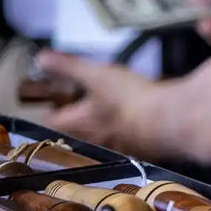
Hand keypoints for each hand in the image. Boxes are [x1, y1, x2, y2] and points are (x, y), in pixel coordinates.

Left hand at [35, 50, 165, 158]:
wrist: (170, 122)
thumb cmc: (128, 100)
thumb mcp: (95, 75)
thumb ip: (66, 66)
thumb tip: (40, 58)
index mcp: (77, 124)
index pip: (52, 120)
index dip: (54, 107)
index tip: (60, 97)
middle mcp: (94, 142)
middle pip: (78, 131)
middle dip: (81, 118)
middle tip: (91, 100)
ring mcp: (120, 149)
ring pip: (105, 138)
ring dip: (107, 126)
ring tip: (117, 108)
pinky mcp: (143, 152)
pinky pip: (131, 143)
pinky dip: (132, 132)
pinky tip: (142, 119)